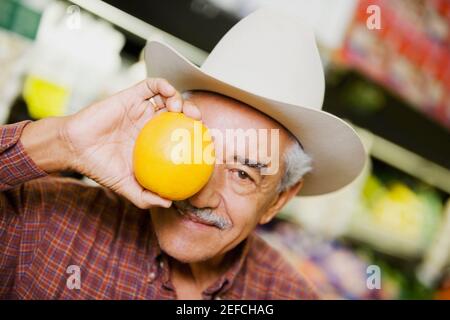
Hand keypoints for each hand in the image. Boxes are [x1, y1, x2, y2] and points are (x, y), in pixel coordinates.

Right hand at [61, 78, 200, 208]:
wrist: (75, 148)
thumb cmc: (100, 167)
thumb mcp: (126, 187)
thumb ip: (146, 196)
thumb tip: (169, 204)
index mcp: (152, 142)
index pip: (179, 136)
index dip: (193, 136)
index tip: (203, 142)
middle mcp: (149, 124)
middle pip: (178, 115)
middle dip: (193, 115)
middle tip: (198, 123)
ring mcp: (141, 109)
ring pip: (169, 98)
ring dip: (181, 100)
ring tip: (184, 111)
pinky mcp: (131, 96)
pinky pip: (152, 85)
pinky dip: (165, 86)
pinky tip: (170, 97)